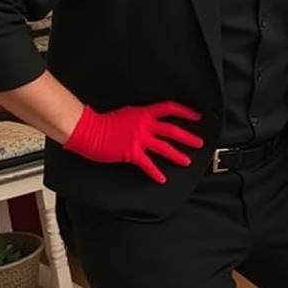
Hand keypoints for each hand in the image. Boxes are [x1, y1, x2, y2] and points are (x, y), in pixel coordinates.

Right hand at [63, 102, 203, 183]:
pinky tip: (162, 179)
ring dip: (177, 155)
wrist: (87, 129)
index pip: (169, 108)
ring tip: (187, 161)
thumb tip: (152, 120)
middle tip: (199, 143)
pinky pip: (148, 164)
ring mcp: (139, 139)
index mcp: (144, 113)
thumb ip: (142, 117)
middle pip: (172, 130)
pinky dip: (156, 172)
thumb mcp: (127, 113)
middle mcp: (144, 125)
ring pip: (164, 147)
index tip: (197, 116)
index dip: (185, 112)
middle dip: (188, 137)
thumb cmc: (104, 121)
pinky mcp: (132, 153)